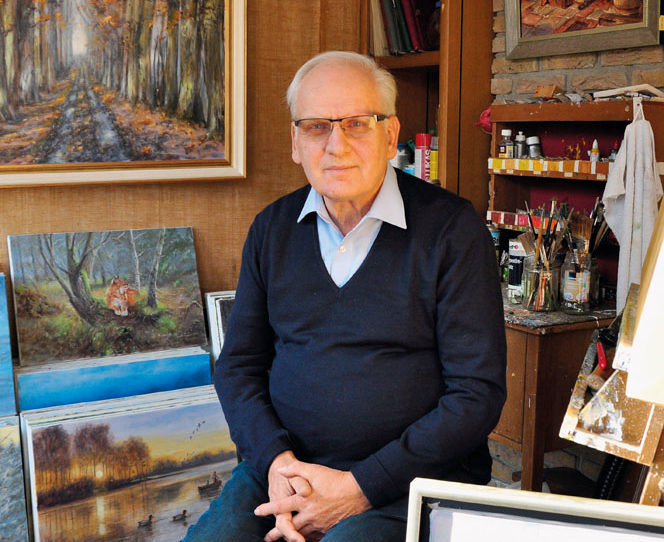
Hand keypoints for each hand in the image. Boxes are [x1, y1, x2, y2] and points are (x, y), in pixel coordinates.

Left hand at [255, 459, 370, 540]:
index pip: (281, 505)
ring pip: (301, 534)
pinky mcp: (328, 528)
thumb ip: (295, 469)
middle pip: (289, 526)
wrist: (358, 492)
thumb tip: (280, 470)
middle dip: (277, 532)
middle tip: (267, 538)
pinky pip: (315, 537)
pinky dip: (308, 539)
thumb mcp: (314, 470)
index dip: (268, 508)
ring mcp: (319, 523)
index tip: (257, 511)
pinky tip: (305, 540)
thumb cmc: (335, 479)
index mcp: (303, 500)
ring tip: (285, 541)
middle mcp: (309, 514)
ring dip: (291, 538)